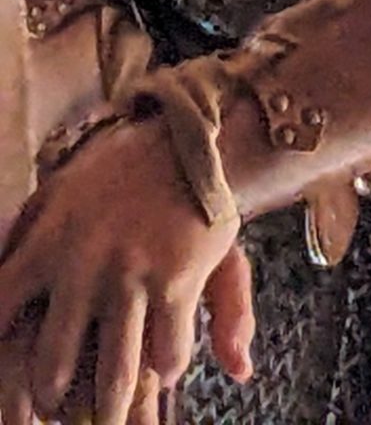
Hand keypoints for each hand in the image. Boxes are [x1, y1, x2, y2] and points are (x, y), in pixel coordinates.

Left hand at [0, 117, 252, 424]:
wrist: (190, 136)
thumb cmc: (118, 172)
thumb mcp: (60, 194)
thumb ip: (19, 237)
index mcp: (46, 241)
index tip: (2, 365)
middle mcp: (82, 265)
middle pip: (53, 365)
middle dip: (51, 396)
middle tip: (57, 404)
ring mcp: (130, 276)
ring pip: (114, 375)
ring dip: (111, 402)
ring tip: (109, 411)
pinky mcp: (176, 281)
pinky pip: (168, 353)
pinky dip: (166, 366)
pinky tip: (163, 361)